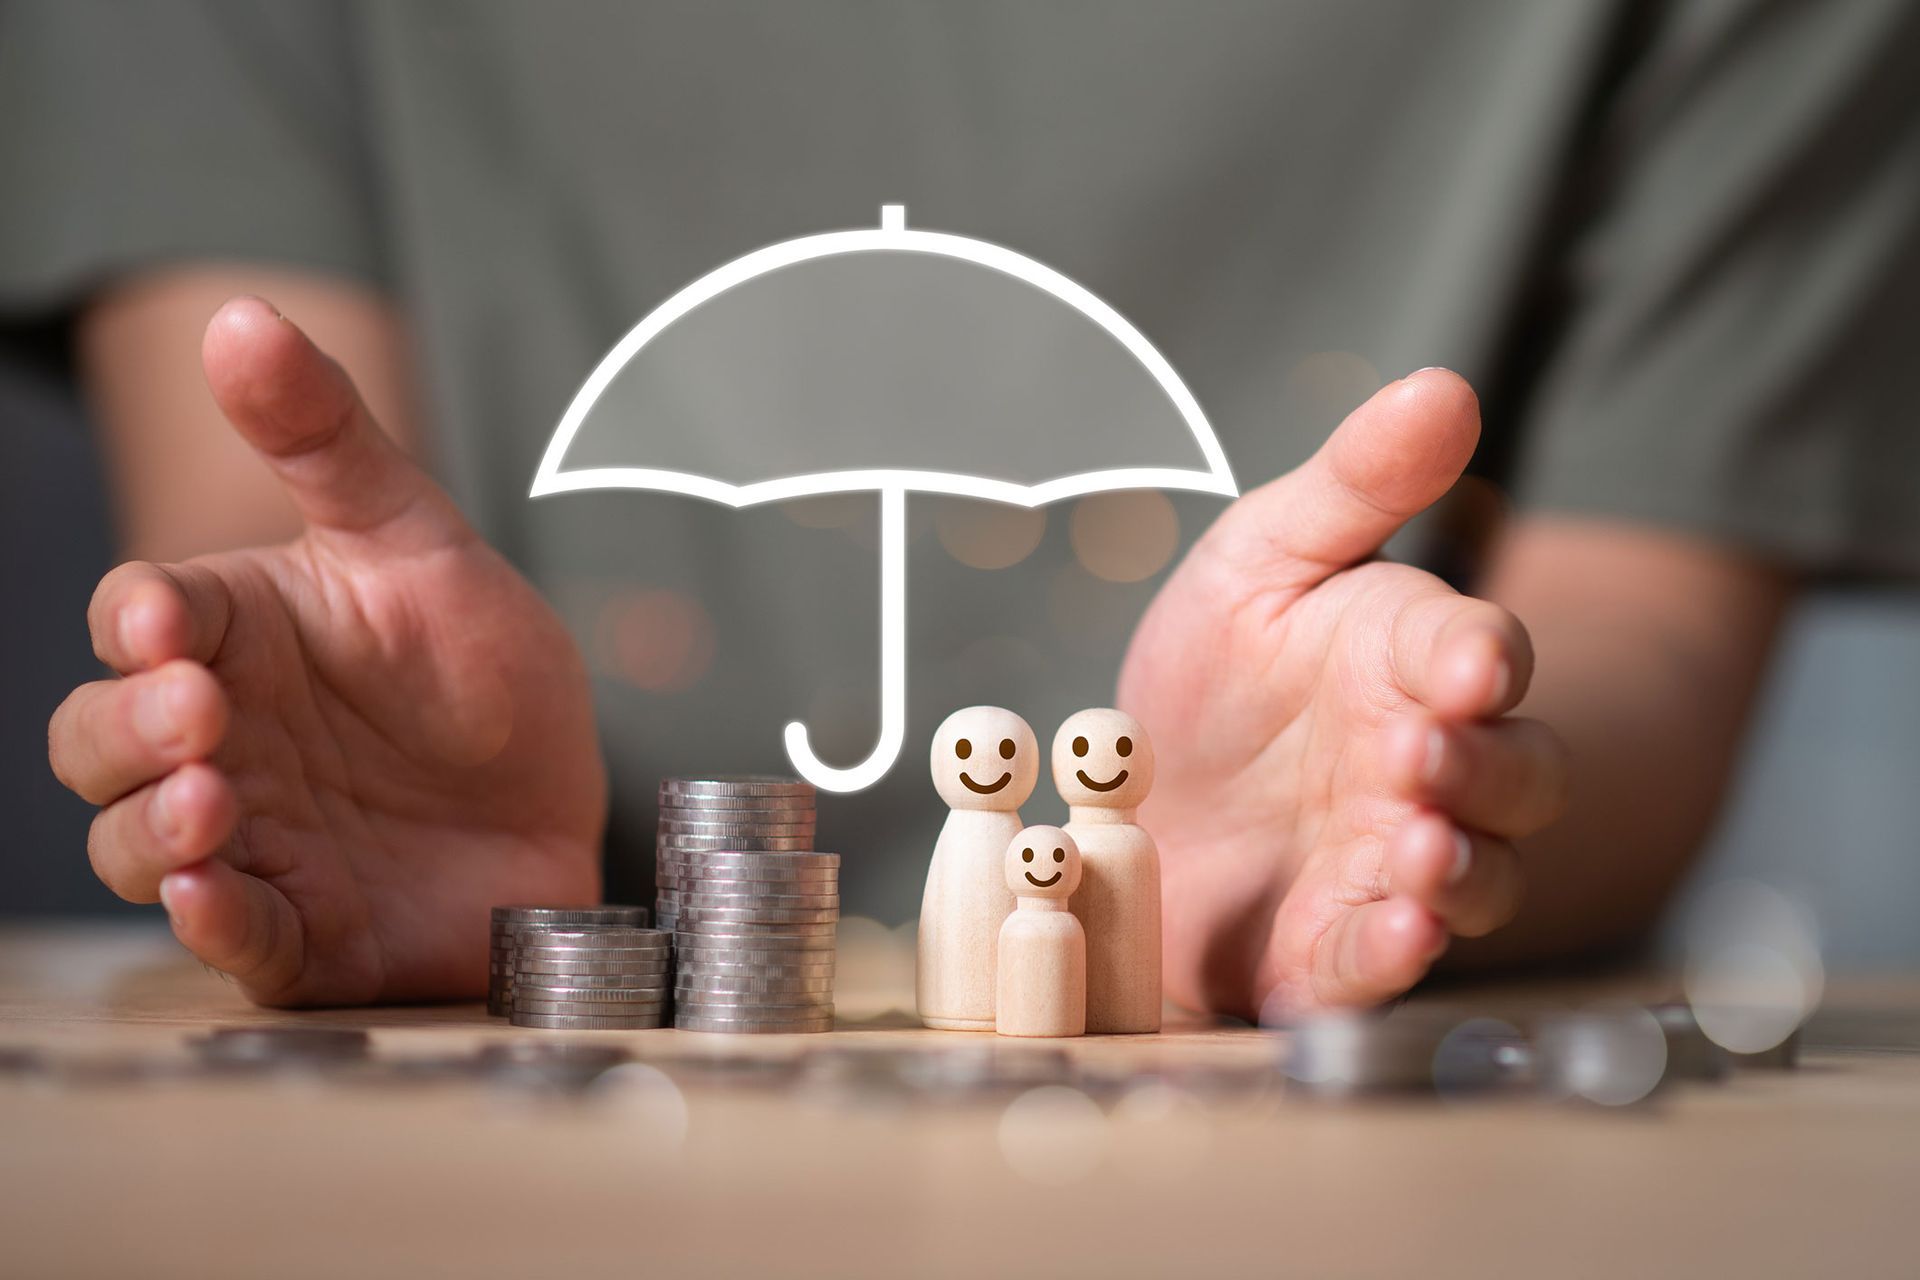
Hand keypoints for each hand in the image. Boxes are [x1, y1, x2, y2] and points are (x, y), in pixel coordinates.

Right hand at [47, 299, 606, 1005]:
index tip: (167, 617)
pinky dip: (212, 922)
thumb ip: (329, 440)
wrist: (571, 793)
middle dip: (129, 730)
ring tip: (211, 803)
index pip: (139, 619)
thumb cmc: (484, 666)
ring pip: (134, 844)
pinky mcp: (297, 930)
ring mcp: (249, 841)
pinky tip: (217, 896)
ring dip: (151, 828)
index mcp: (233, 640)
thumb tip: (239, 314)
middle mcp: (218, 742)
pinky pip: (227, 940)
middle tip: (201, 717)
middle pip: (102, 741)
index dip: (138, 619)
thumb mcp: (419, 542)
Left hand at [1119, 371, 1568, 1018]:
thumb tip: (1440, 384)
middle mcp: (1426, 769)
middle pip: (1511, 775)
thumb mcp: (1263, 558)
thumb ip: (1355, 484)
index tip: (1463, 661)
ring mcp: (1390, 864)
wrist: (1146, 796)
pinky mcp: (1334, 947)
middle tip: (1417, 755)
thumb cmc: (1219, 672)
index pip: (1479, 654)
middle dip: (1477, 768)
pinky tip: (1386, 938)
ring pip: (1472, 877)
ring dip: (1454, 871)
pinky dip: (1388, 955)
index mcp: (1411, 664)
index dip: (1478, 658)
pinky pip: (1382, 960)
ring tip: (1416, 857)